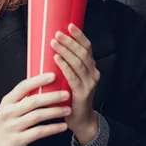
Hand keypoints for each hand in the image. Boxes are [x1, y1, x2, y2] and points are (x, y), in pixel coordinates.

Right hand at [0, 73, 70, 145]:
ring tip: (68, 109)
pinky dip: (52, 129)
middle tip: (67, 93)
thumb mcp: (8, 109)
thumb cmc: (4, 124)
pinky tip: (63, 126)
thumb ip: (22, 99)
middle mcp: (9, 112)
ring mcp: (13, 126)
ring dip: (55, 112)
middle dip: (52, 96)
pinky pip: (39, 132)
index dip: (38, 80)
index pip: (23, 86)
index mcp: (7, 101)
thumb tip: (44, 86)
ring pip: (37, 116)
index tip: (53, 75)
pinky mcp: (18, 140)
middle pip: (33, 101)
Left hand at [51, 23, 99, 144]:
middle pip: (83, 52)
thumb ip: (67, 66)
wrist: (80, 120)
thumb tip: (51, 49)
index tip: (70, 25)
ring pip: (78, 62)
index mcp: (91, 68)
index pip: (87, 47)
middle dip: (70, 41)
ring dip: (65, 50)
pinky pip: (73, 76)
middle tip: (57, 33)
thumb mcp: (72, 79)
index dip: (79, 36)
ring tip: (54, 42)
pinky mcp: (83, 93)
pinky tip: (56, 59)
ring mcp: (89, 83)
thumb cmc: (72, 98)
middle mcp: (93, 73)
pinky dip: (64, 66)